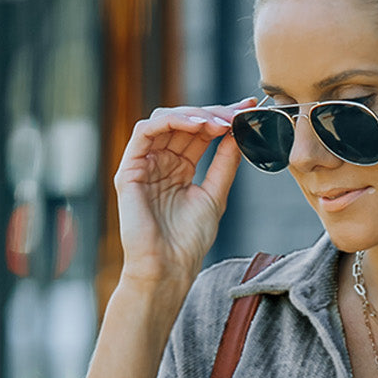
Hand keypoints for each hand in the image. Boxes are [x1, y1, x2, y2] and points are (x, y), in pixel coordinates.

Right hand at [114, 99, 255, 290]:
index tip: (248, 108)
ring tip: (220, 122)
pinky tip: (197, 125)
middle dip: (213, 113)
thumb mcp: (215, 194)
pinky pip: (145, 131)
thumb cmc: (189, 241)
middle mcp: (160, 162)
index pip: (200, 132)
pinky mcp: (129, 169)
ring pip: (165, 120)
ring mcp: (144, 164)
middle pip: (184, 122)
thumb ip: (225, 163)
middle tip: (238, 113)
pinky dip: (171, 121)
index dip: (223, 117)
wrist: (168, 268)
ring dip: (194, 115)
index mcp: (179, 168)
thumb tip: (240, 133)